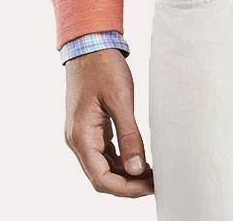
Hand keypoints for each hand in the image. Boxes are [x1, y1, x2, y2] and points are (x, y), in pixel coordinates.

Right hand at [64, 48, 153, 196]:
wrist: (90, 44)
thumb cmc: (103, 67)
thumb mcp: (120, 100)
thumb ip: (129, 136)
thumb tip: (138, 169)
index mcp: (81, 136)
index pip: (101, 178)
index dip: (126, 188)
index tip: (149, 187)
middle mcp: (77, 140)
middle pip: (101, 176)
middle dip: (128, 184)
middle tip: (155, 182)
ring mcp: (82, 134)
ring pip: (102, 166)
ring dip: (125, 173)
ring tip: (151, 173)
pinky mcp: (90, 126)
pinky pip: (104, 152)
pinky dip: (121, 159)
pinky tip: (139, 159)